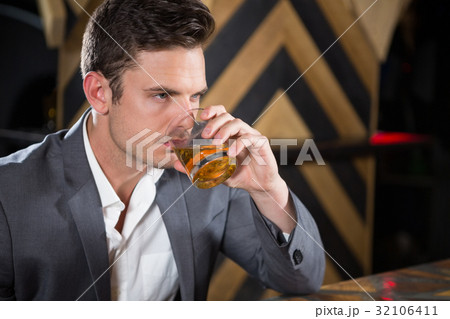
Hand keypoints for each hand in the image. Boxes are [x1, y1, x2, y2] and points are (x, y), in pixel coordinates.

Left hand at [173, 105, 296, 231]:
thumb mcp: (216, 172)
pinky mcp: (261, 143)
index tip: (201, 116)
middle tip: (205, 135)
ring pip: (237, 123)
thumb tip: (176, 164)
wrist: (260, 186)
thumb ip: (198, 167)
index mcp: (230, 134)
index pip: (221, 114)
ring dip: (224, 131)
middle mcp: (240, 131)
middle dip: (214, 122)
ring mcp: (251, 135)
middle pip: (227, 116)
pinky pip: (249, 138)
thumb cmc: (239, 175)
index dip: (212, 111)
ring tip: (216, 143)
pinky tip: (231, 153)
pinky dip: (238, 144)